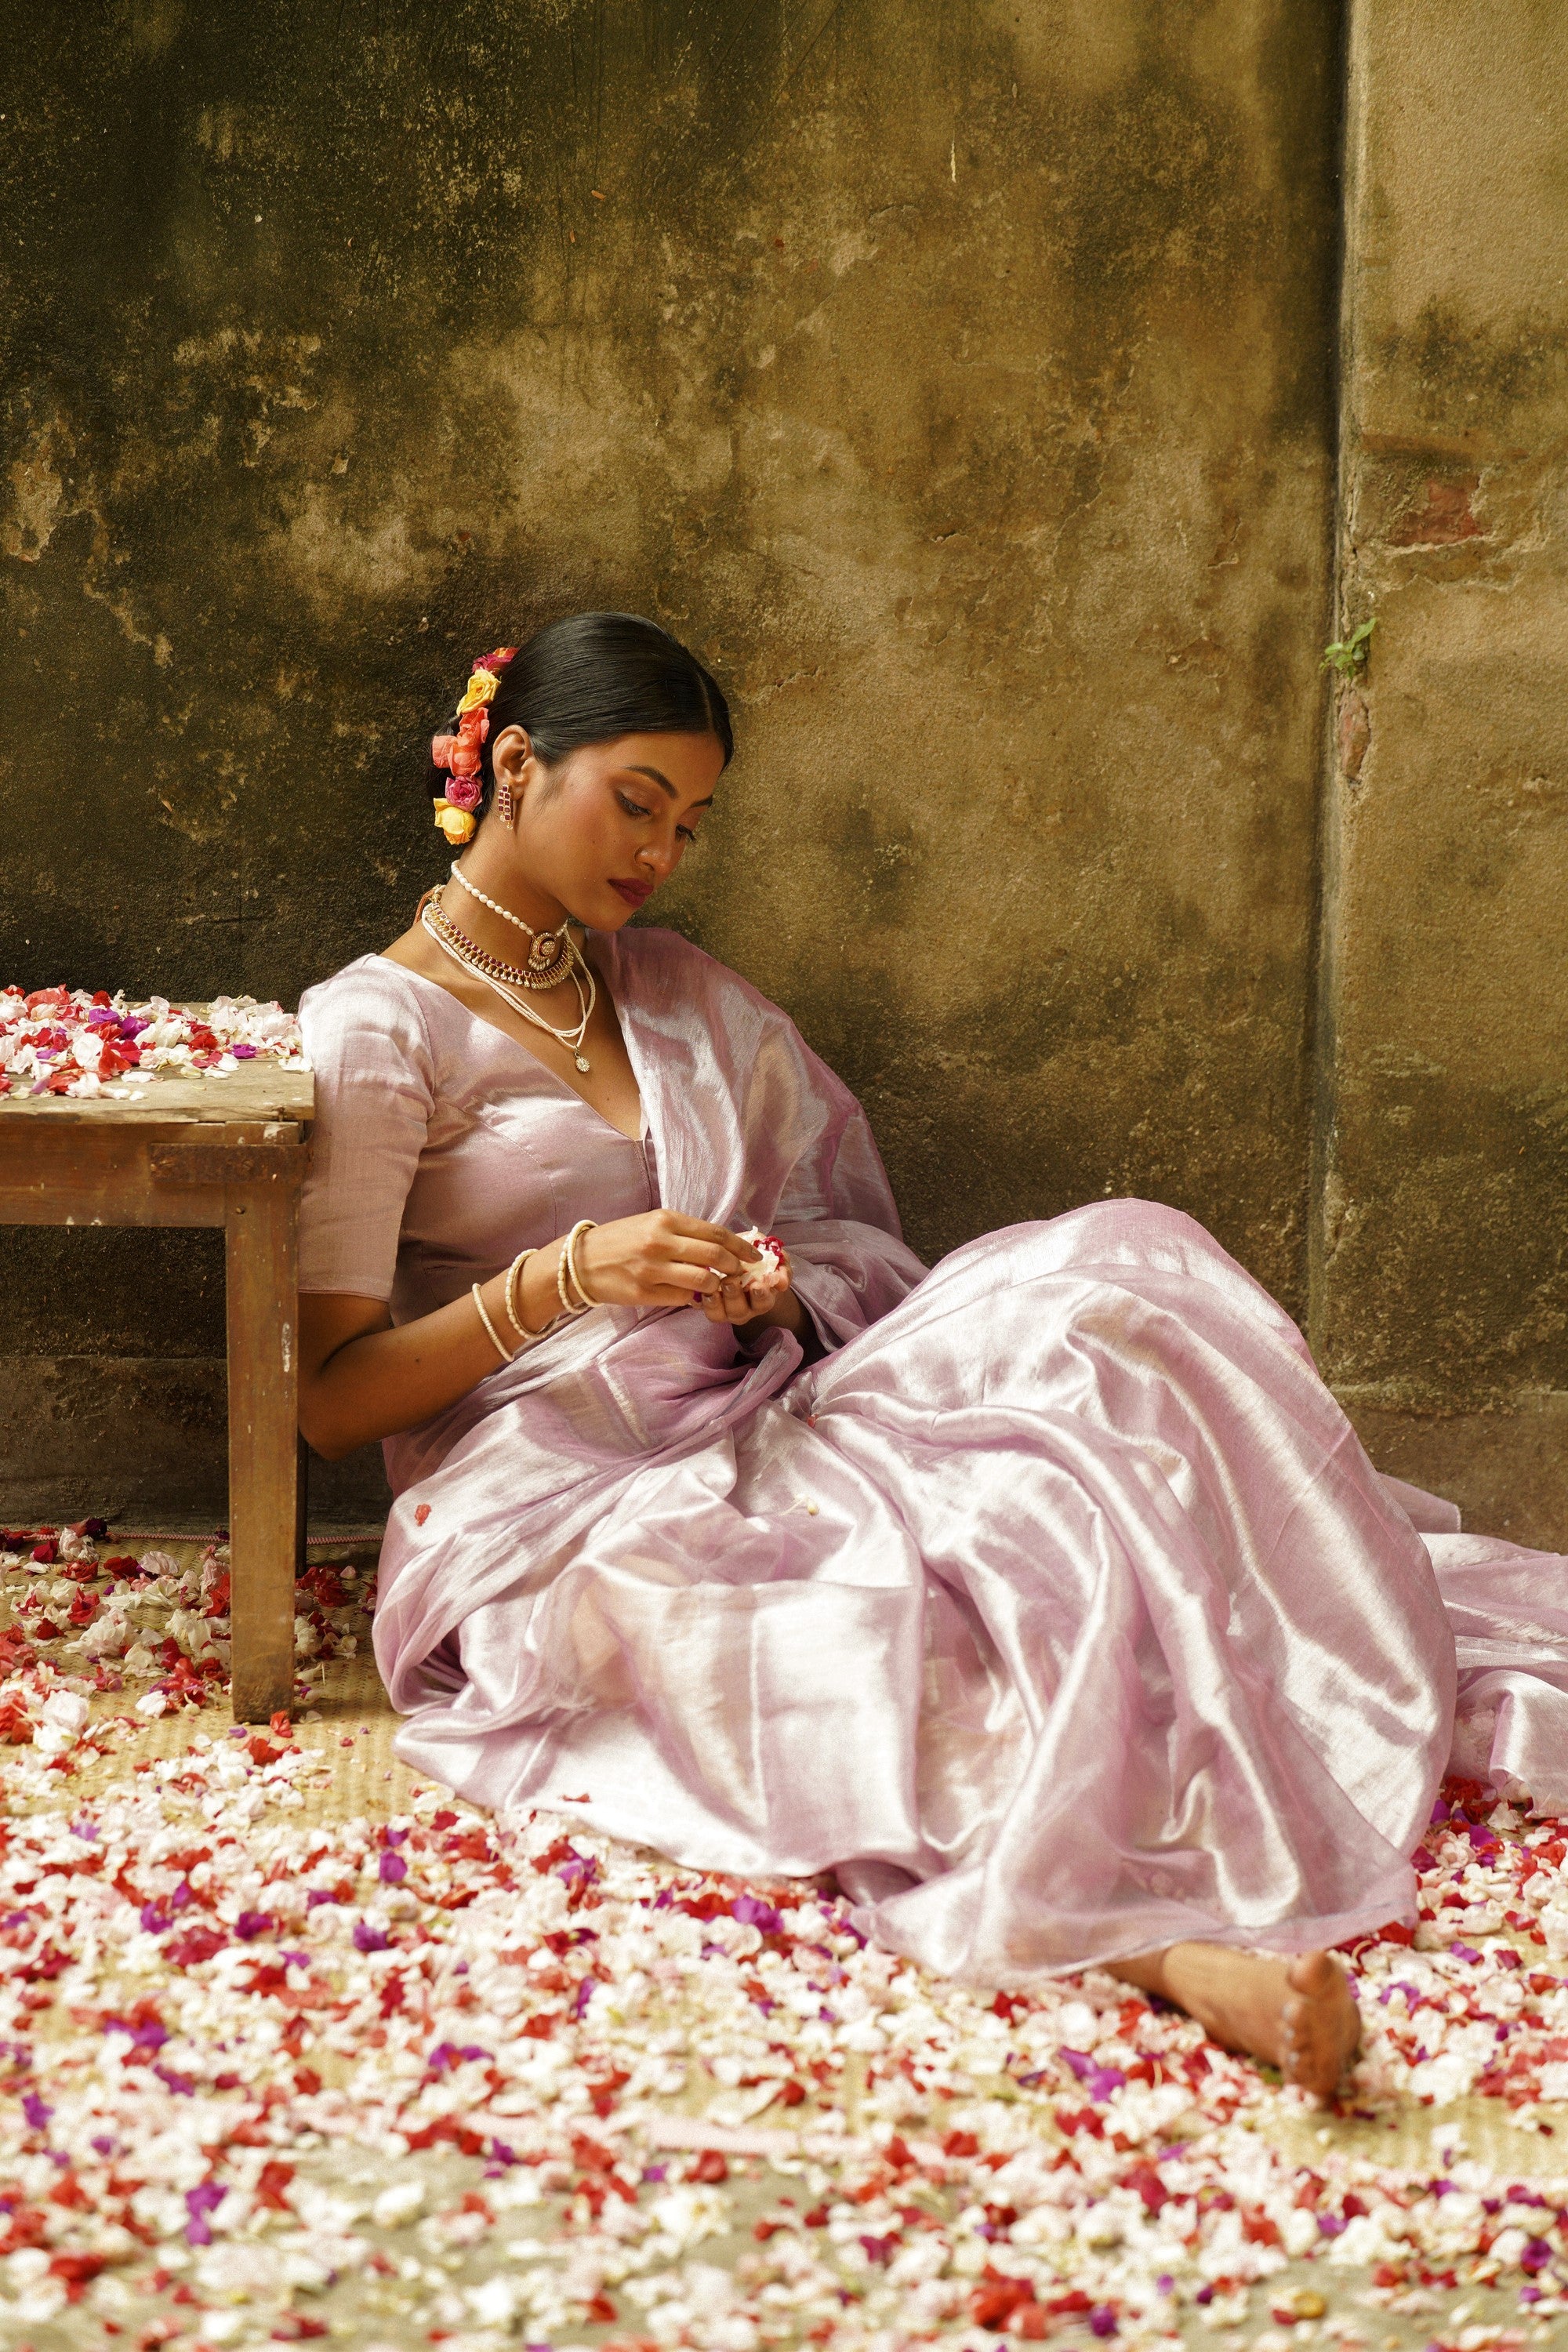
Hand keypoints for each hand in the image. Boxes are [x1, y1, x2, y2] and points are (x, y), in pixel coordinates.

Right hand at [571, 1210, 759, 1313]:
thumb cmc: (620, 1240)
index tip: (754, 1255)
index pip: (715, 1233)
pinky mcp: (644, 1293)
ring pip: (702, 1281)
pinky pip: (682, 1299)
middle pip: (714, 1256)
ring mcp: (652, 1270)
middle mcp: (660, 1242)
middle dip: (735, 1267)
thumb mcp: (651, 1223)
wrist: (580, 1261)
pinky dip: (692, 1298)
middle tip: (741, 1273)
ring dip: (715, 1286)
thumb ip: (684, 1232)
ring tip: (716, 1286)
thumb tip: (722, 1244)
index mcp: (665, 1220)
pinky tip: (690, 1295)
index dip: (740, 1246)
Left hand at [699, 1238, 793, 1328]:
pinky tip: (701, 1288)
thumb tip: (782, 1282)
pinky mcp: (705, 1303)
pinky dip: (700, 1300)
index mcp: (761, 1299)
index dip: (761, 1296)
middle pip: (739, 1312)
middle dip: (735, 1297)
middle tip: (731, 1281)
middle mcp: (743, 1308)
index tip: (757, 1286)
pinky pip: (701, 1308)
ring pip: (718, 1314)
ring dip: (716, 1302)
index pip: (763, 1303)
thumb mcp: (774, 1258)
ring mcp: (723, 1309)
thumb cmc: (758, 1260)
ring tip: (713, 1287)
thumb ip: (781, 1266)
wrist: (737, 1258)